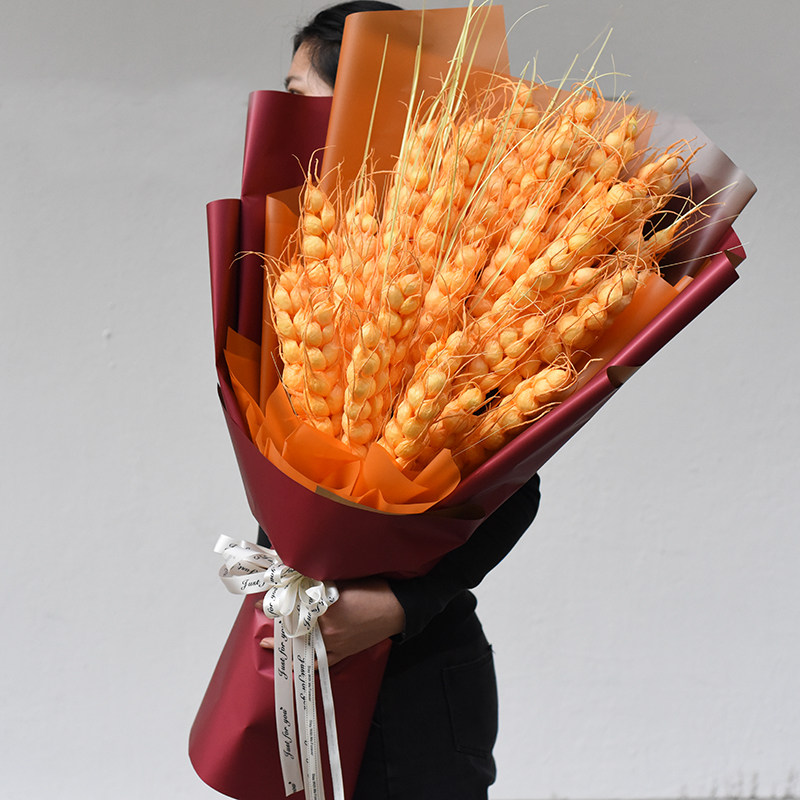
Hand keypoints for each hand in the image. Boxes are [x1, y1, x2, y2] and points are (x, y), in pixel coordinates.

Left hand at [258, 577, 404, 666]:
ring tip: (266, 641)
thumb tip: (299, 573)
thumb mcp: (346, 578)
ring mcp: (335, 644)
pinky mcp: (343, 652)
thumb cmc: (374, 589)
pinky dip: (305, 663)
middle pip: (295, 626)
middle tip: (263, 610)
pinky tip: (293, 664)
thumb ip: (321, 579)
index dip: (276, 602)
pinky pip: (320, 661)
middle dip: (276, 619)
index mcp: (327, 608)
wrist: (398, 608)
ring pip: (303, 645)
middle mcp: (328, 629)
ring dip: (284, 643)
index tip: (262, 599)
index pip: (293, 606)